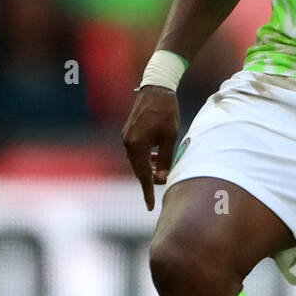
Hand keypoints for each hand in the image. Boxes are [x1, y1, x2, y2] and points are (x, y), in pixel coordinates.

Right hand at [121, 86, 180, 210]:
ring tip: (162, 170)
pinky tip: (155, 157)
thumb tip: (162, 179)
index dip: (148, 192)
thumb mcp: (170, 137)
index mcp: (137, 145)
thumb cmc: (166, 111)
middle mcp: (128, 142)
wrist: (156, 88)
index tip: (151, 207)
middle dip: (150, 179)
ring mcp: (126, 137)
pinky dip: (144, 158)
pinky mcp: (128, 132)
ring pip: (137, 161)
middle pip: (138, 169)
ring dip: (148, 168)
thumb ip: (165, 159)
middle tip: (164, 182)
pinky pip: (135, 151)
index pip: (143, 175)